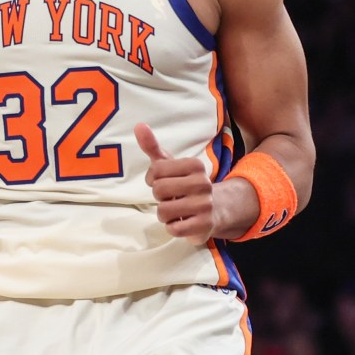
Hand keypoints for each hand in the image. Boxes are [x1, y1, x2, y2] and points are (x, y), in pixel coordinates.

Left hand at [134, 123, 213, 244]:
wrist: (215, 210)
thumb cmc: (185, 185)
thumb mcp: (170, 165)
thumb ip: (153, 147)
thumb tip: (138, 125)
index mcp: (195, 165)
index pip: (156, 170)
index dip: (153, 179)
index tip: (163, 182)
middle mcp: (203, 183)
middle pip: (158, 190)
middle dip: (159, 197)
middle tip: (172, 197)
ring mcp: (205, 205)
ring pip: (163, 211)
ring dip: (164, 214)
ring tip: (176, 210)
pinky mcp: (204, 226)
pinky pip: (173, 229)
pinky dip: (172, 227)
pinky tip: (182, 221)